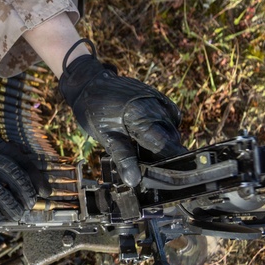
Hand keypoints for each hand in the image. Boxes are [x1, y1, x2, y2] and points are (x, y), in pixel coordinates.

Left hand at [59, 53, 183, 185]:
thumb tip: (134, 181)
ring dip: (166, 139)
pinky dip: (166, 126)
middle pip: (171, 138)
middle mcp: (155, 108)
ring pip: (172, 127)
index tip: (174, 174)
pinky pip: (170, 114)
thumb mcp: (106, 137)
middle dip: (166, 153)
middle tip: (153, 165)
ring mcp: (158, 100)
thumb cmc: (95, 111)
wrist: (89, 83)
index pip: (166, 146)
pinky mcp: (158, 95)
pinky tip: (153, 132)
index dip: (171, 161)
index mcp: (142, 119)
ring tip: (148, 148)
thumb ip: (123, 158)